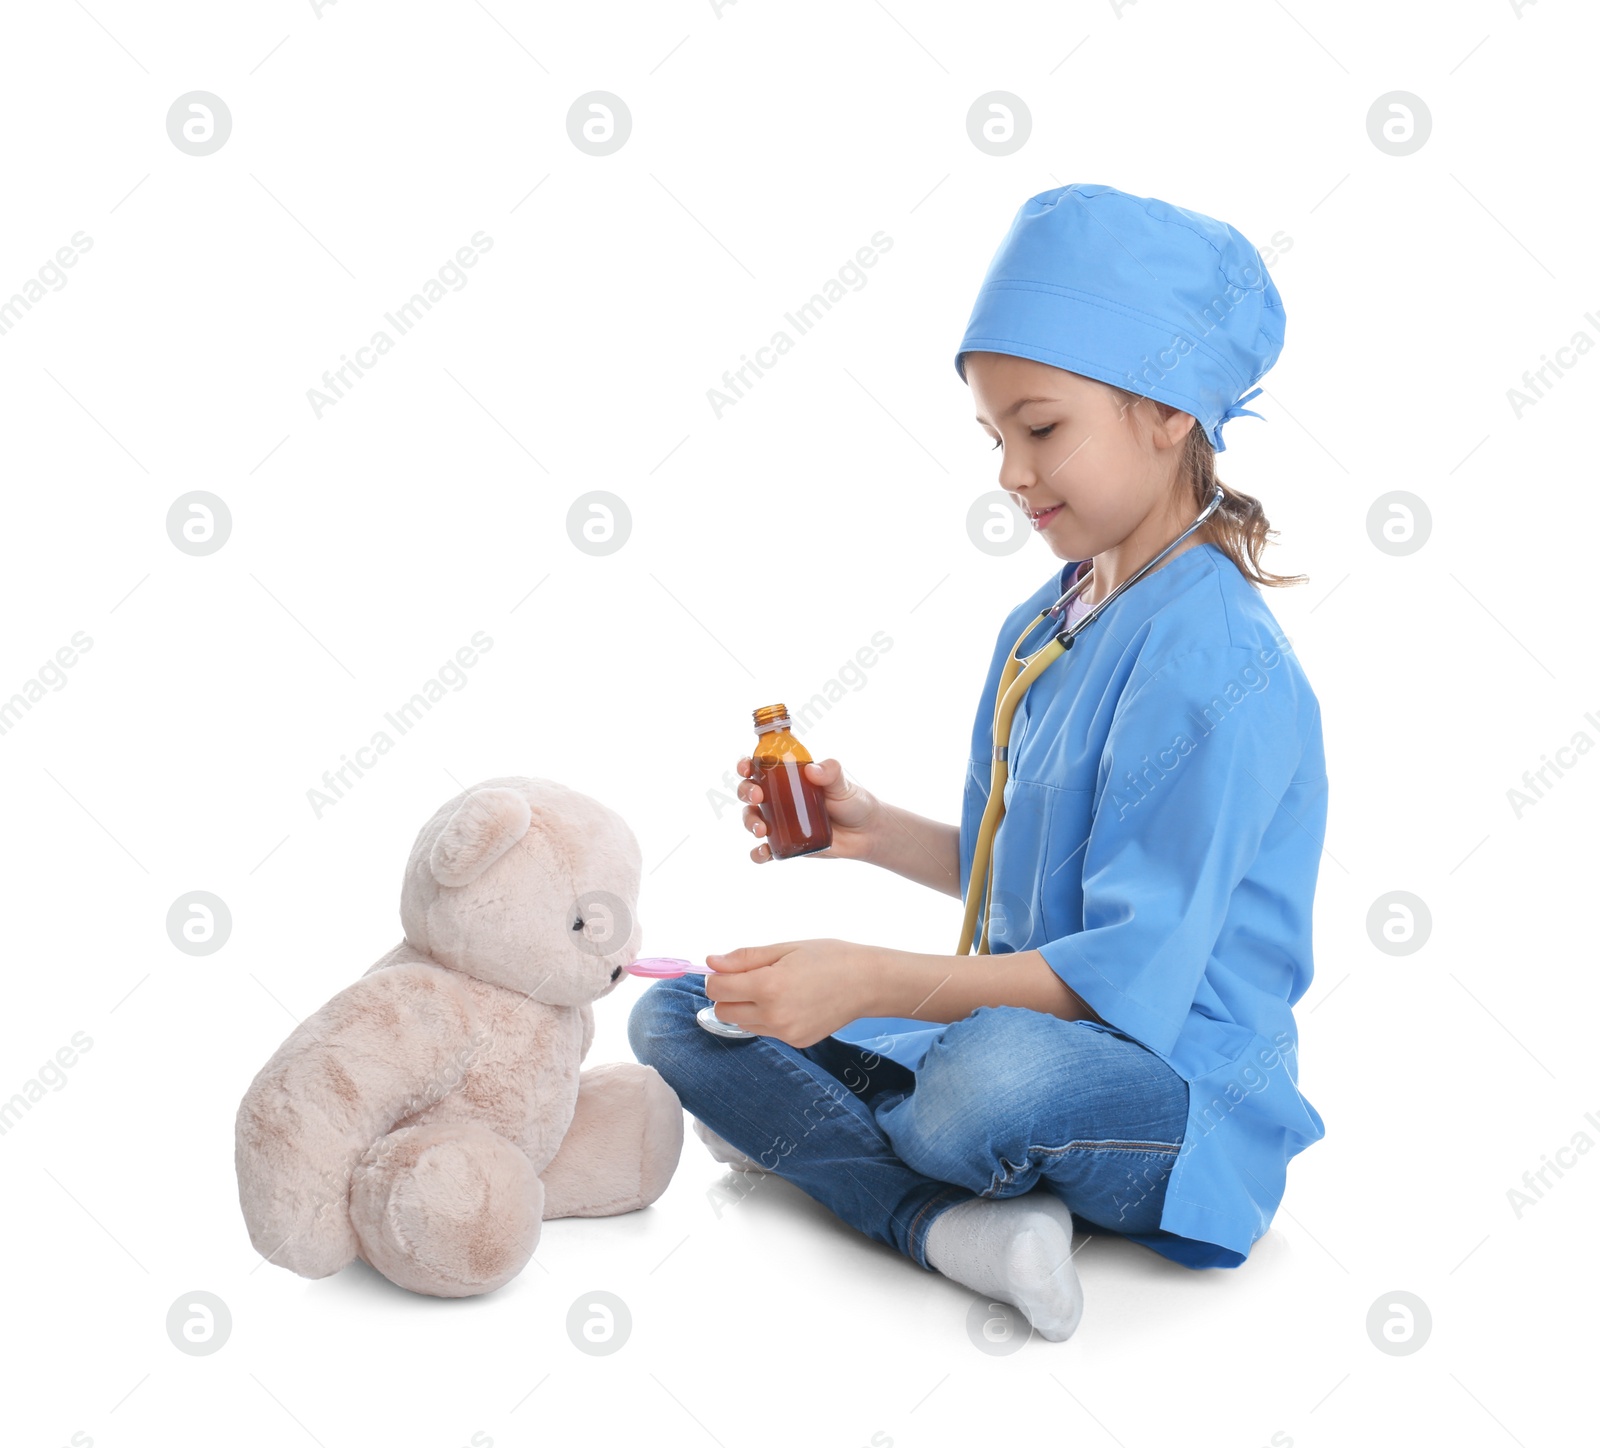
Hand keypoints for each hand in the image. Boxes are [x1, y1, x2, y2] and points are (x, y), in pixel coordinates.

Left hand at [702, 938, 880, 1047]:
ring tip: (774, 988)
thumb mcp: (786, 949)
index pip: (717, 989)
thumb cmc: (829, 958)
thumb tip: (712, 963)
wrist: (868, 982)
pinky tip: (789, 1002)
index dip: (716, 976)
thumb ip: (745, 958)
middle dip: (728, 993)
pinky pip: (764, 1030)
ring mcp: (785, 1033)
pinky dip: (766, 1017)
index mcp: (768, 986)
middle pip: (723, 1010)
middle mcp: (773, 1015)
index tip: (727, 968)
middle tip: (751, 977)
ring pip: (742, 1023)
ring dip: (746, 1007)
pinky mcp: (795, 1042)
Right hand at [736, 755, 885, 864]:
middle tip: (757, 797)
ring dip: (749, 822)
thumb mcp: (842, 784)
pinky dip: (758, 853)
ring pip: (752, 819)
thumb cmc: (852, 802)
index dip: (746, 766)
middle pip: (750, 792)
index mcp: (788, 778)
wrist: (866, 833)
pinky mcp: (786, 844)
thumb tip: (812, 770)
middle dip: (746, 792)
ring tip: (761, 829)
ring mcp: (781, 822)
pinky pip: (765, 850)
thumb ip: (831, 772)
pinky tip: (763, 853)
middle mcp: (779, 799)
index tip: (747, 769)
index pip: (760, 767)